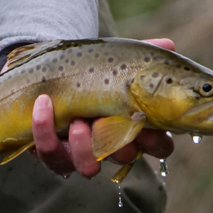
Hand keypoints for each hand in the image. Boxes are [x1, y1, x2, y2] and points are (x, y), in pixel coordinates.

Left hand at [30, 38, 175, 177]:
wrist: (50, 71)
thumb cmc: (92, 70)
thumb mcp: (117, 60)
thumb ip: (143, 54)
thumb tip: (168, 45)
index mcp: (134, 126)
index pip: (159, 146)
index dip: (156, 141)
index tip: (145, 123)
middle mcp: (111, 145)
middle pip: (124, 158)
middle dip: (118, 145)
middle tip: (107, 124)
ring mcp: (82, 153)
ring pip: (88, 167)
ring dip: (83, 145)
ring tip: (78, 121)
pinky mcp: (54, 154)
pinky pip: (51, 155)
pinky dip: (45, 129)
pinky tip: (44, 103)